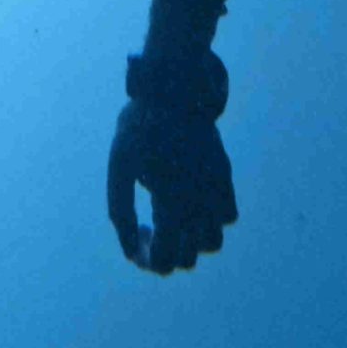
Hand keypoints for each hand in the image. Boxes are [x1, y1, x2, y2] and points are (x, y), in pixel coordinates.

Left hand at [107, 99, 237, 273]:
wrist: (175, 87)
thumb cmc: (140, 125)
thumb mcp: (119, 166)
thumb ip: (121, 212)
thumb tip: (130, 249)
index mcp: (171, 203)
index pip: (165, 259)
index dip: (148, 260)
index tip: (137, 242)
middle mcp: (199, 203)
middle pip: (189, 258)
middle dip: (167, 253)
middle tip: (149, 230)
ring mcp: (216, 189)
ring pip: (213, 241)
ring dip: (192, 241)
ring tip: (172, 220)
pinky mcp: (224, 174)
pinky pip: (227, 214)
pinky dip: (212, 219)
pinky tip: (190, 201)